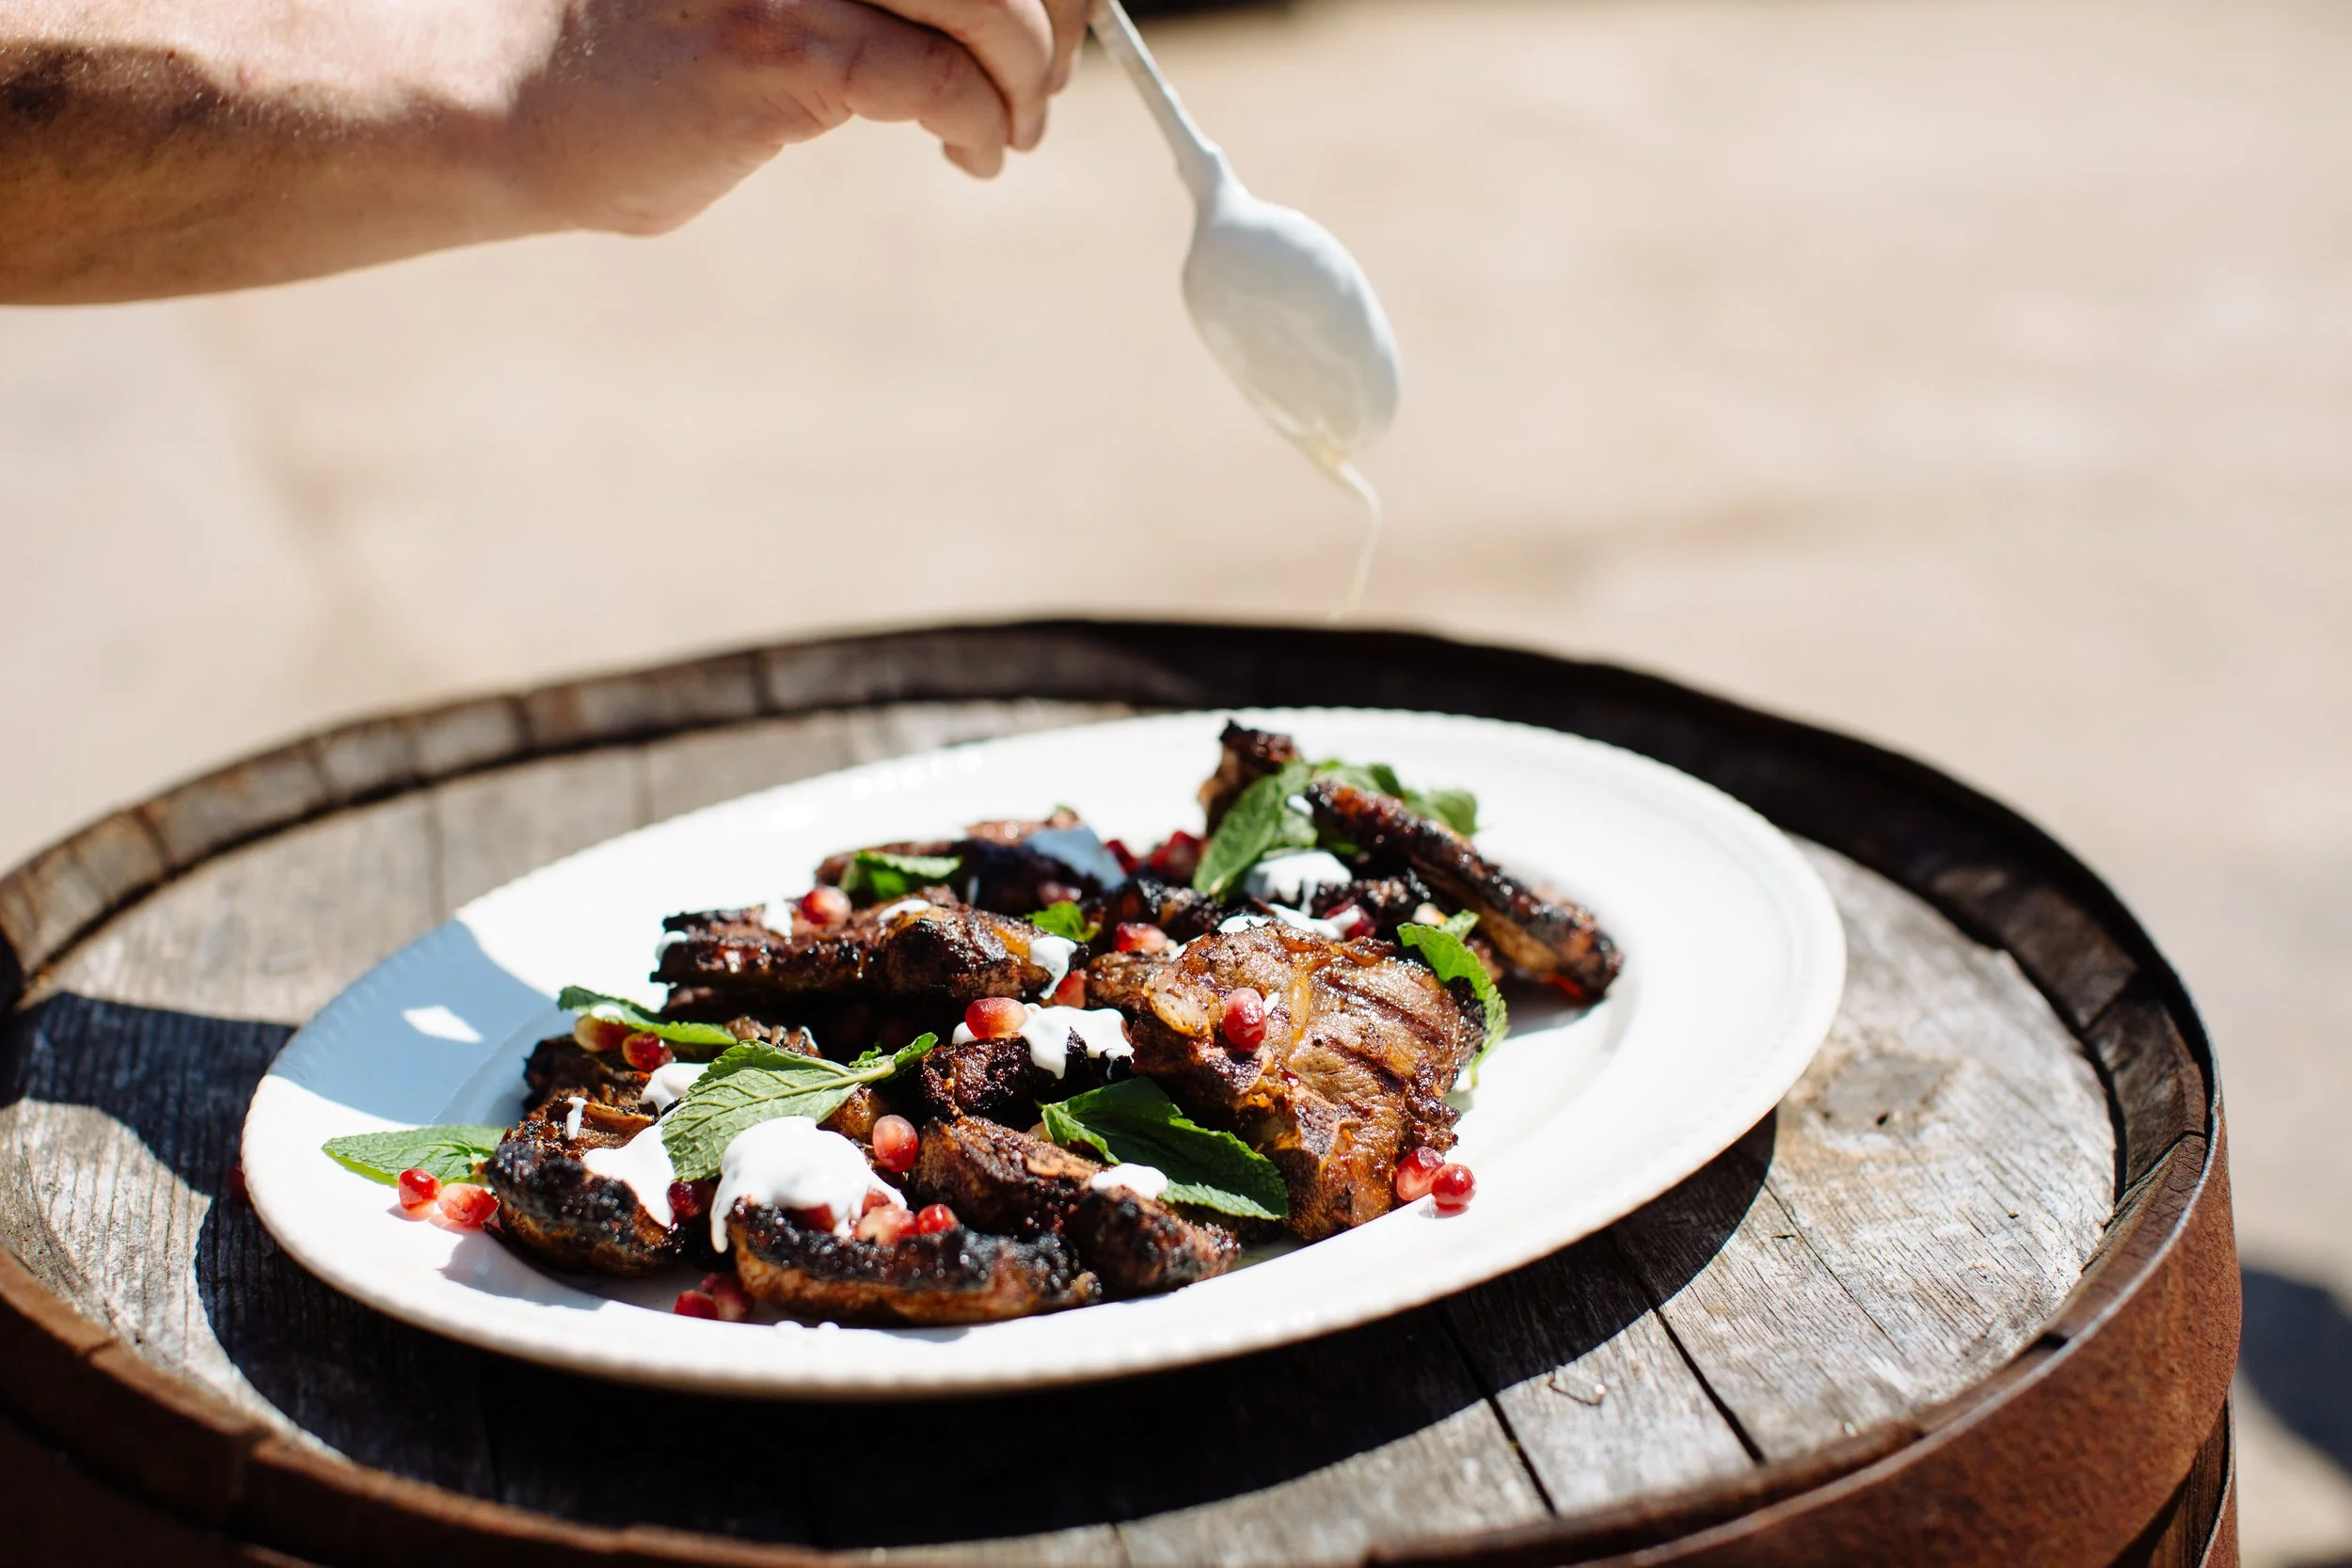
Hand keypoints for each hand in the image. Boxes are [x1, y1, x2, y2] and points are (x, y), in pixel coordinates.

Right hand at [516, 0, 1093, 234]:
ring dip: (1024, 77)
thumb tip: (1009, 10)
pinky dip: (977, 124)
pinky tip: (972, 154)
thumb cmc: (634, 49)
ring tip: (1008, 126)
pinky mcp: (774, 41)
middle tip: (1042, 87)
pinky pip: (931, 79)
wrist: (501, 97)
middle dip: (1051, 19)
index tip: (1057, 20)